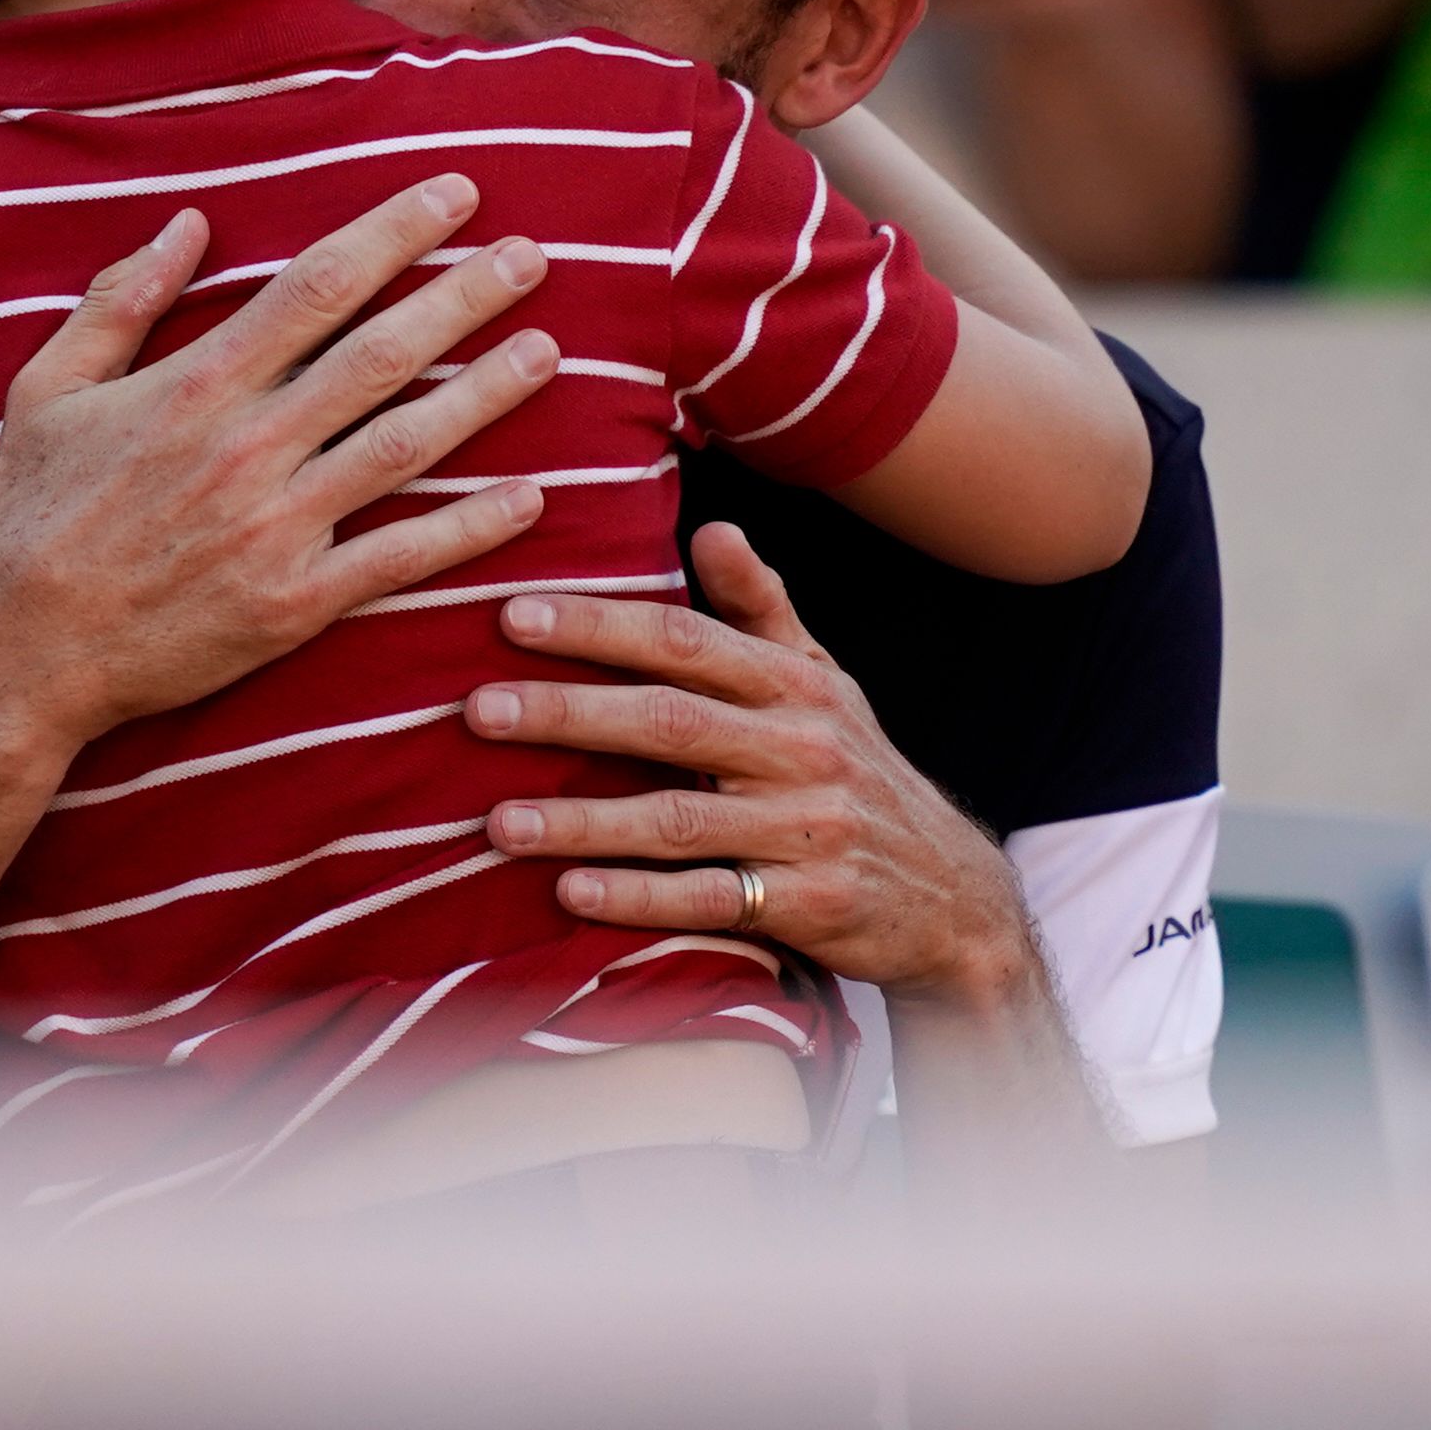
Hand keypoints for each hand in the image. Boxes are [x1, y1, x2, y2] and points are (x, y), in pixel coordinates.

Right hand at [0, 180, 566, 769]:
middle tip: (532, 256)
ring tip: (548, 350)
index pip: (319, 286)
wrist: (20, 652)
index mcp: (195, 384)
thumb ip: (121, 300)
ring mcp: (277, 527)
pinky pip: (400, 555)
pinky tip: (529, 495)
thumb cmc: (30, 514)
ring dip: (485, 394)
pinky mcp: (294, 603)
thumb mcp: (48, 388)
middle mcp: (248, 446)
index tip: (453, 196)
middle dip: (464, 296)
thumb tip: (190, 223)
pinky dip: (470, 527)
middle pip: (381, 353)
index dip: (394, 233)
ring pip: (405, 446)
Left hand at [468, 520, 1036, 1008]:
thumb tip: (713, 524)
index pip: (685, 642)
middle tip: (478, 710)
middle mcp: (803, 748)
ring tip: (497, 824)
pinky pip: (710, 901)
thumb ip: (761, 610)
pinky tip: (570, 895)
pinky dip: (639, 900)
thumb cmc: (857, 773)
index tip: (513, 614)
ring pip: (681, 820)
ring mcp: (808, 829)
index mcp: (795, 684)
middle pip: (671, 723)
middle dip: (570, 713)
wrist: (953, 896)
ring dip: (585, 822)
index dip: (600, 626)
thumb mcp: (824, 682)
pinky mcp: (809, 905)